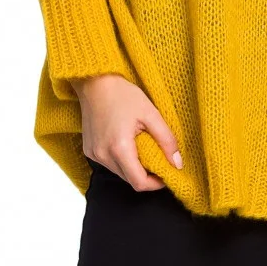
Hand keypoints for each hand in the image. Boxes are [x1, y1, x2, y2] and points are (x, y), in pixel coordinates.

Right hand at [71, 74, 183, 191]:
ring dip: (133, 167)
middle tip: (158, 159)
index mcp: (119, 148)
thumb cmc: (122, 94)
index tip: (167, 173)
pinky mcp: (89, 150)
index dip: (156, 183)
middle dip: (146, 174)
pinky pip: (109, 163)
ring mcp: (93, 154)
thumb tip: (177, 163)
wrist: (95, 81)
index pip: (139, 182)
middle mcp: (103, 156)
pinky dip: (121, 159)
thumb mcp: (150, 113)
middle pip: (129, 179)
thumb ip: (166, 139)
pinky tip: (127, 142)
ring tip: (143, 147)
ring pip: (119, 172)